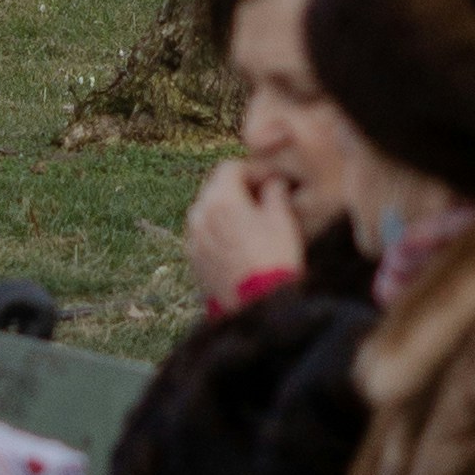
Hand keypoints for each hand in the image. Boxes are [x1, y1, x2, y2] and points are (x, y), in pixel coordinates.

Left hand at [184, 156, 304, 305]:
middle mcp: (199, 215)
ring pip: (208, 211)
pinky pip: (204, 233)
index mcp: (220, 199)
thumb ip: (275, 190)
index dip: (253, 169)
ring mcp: (193, 238)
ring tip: (252, 221)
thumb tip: (273, 182)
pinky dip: (218, 230)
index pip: (230, 168)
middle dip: (238, 188)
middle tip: (263, 197)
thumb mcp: (282, 218)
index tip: (271, 179)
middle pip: (215, 188)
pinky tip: (239, 242)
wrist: (258, 306)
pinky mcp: (194, 259)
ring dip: (227, 209)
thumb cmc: (274, 258)